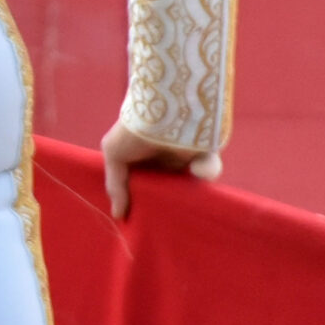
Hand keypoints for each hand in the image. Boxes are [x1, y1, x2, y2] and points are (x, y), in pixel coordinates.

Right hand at [100, 119, 215, 220]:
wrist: (159, 108)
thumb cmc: (132, 130)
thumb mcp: (114, 155)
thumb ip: (115, 186)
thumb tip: (118, 215)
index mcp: (145, 159)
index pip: (148, 185)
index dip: (148, 199)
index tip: (145, 215)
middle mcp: (166, 158)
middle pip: (171, 187)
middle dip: (171, 200)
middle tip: (167, 212)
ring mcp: (186, 155)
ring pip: (192, 183)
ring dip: (190, 190)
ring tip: (185, 196)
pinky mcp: (205, 151)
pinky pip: (209, 167)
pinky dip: (206, 170)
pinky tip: (195, 170)